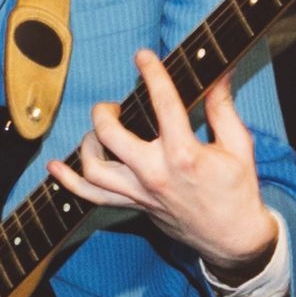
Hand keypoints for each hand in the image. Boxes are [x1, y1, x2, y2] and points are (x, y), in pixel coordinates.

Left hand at [49, 50, 281, 279]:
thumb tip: (219, 75)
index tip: (143, 57)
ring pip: (94, 168)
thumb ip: (222, 108)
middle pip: (110, 135)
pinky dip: (70, 182)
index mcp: (185, 155)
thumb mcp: (238, 146)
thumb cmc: (238, 192)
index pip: (164, 104)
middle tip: (114, 106)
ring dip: (88, 143)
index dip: (152, 74)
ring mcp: (142, 193)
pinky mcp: (136, 206)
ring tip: (98, 132)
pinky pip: (93, 197)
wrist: (234, 239)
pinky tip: (56, 167)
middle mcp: (156, 174)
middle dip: (105, 112)